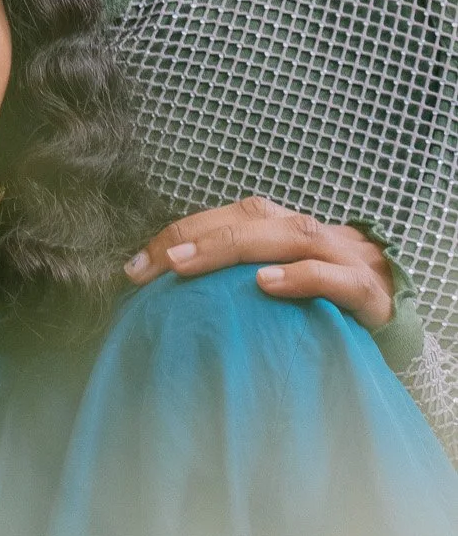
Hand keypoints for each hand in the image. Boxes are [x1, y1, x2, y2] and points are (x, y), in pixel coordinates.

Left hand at [125, 196, 394, 330]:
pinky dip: (303, 277)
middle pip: (254, 218)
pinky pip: (338, 279)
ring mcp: (346, 258)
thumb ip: (234, 283)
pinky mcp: (371, 293)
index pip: (230, 215)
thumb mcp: (276, 287)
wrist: (399, 320)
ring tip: (187, 266)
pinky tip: (266, 285)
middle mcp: (314, 234)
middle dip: (198, 235)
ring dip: (236, 247)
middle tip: (152, 264)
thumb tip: (165, 291)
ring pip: (293, 236)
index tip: (135, 265)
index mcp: (287, 229)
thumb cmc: (325, 306)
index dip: (182, 231)